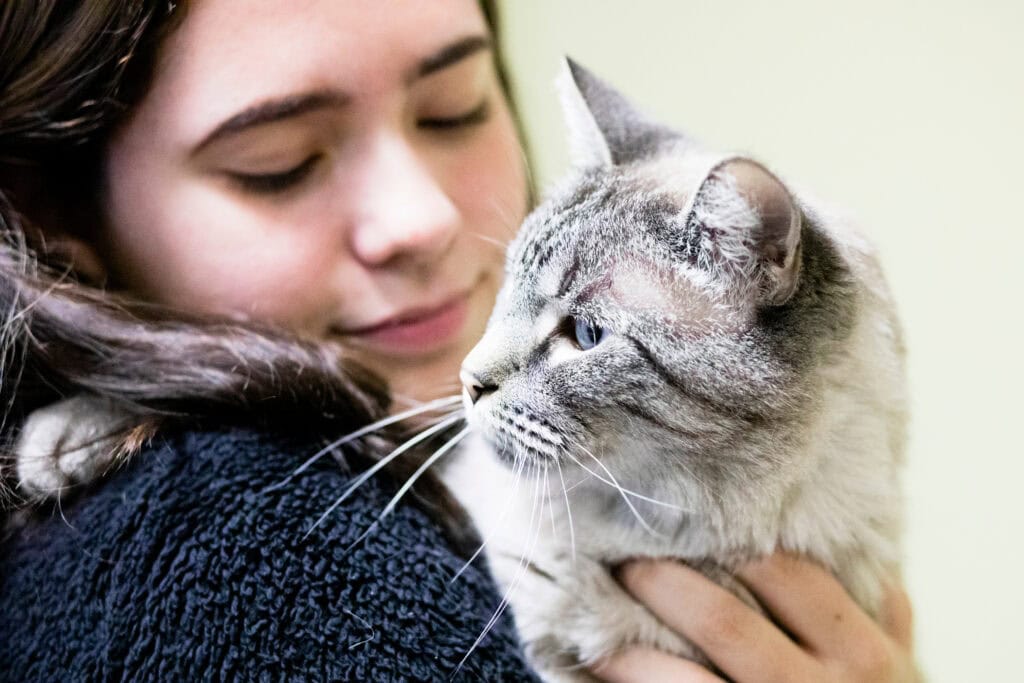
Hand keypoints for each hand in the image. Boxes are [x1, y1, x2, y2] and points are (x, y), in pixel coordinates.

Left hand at [593, 553, 916, 682]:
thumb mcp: (897, 672)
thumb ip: (881, 613)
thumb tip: (856, 545)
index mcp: (863, 656)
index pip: (786, 575)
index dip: (727, 542)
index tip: (684, 520)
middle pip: (722, 621)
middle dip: (662, 583)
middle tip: (622, 559)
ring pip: (684, 680)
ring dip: (628, 648)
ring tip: (594, 618)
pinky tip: (602, 671)